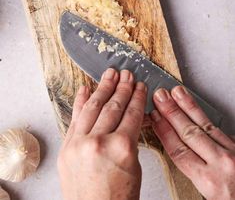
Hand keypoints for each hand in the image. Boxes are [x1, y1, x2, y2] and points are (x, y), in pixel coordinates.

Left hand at [58, 68, 146, 199]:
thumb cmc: (118, 199)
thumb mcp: (134, 166)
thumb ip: (130, 138)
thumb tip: (128, 116)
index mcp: (121, 147)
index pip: (132, 113)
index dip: (137, 97)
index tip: (140, 85)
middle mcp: (98, 141)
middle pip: (113, 106)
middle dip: (122, 87)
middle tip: (127, 74)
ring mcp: (79, 143)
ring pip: (93, 107)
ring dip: (103, 88)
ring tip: (110, 74)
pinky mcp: (66, 148)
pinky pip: (74, 118)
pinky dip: (80, 102)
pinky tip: (86, 88)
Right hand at [151, 86, 234, 199]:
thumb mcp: (207, 196)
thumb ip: (195, 173)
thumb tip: (179, 149)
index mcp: (210, 182)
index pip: (178, 150)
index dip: (164, 131)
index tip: (154, 117)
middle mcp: (222, 164)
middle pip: (189, 132)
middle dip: (172, 112)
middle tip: (161, 97)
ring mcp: (233, 153)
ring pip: (205, 125)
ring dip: (188, 107)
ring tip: (177, 93)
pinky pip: (219, 129)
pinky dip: (205, 117)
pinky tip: (196, 108)